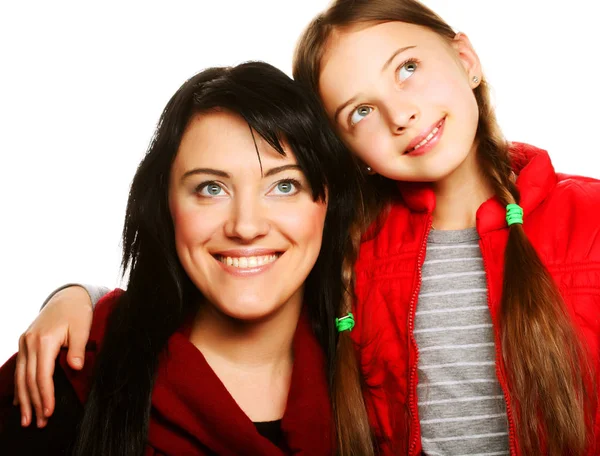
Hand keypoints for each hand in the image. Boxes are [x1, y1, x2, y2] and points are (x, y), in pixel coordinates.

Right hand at [14, 286, 92, 427]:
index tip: (49, 412)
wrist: (68, 296)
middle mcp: (30, 342)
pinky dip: (20, 386)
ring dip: (24, 399)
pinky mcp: (25, 342)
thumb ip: (79, 349)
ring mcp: (25, 342)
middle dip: (34, 403)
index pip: (42, 375)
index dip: (45, 395)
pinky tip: (20, 401)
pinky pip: (20, 368)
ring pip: (21, 376)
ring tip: (27, 419)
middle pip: (29, 379)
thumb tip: (76, 368)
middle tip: (39, 423)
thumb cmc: (78, 312)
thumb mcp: (83, 328)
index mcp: (44, 340)